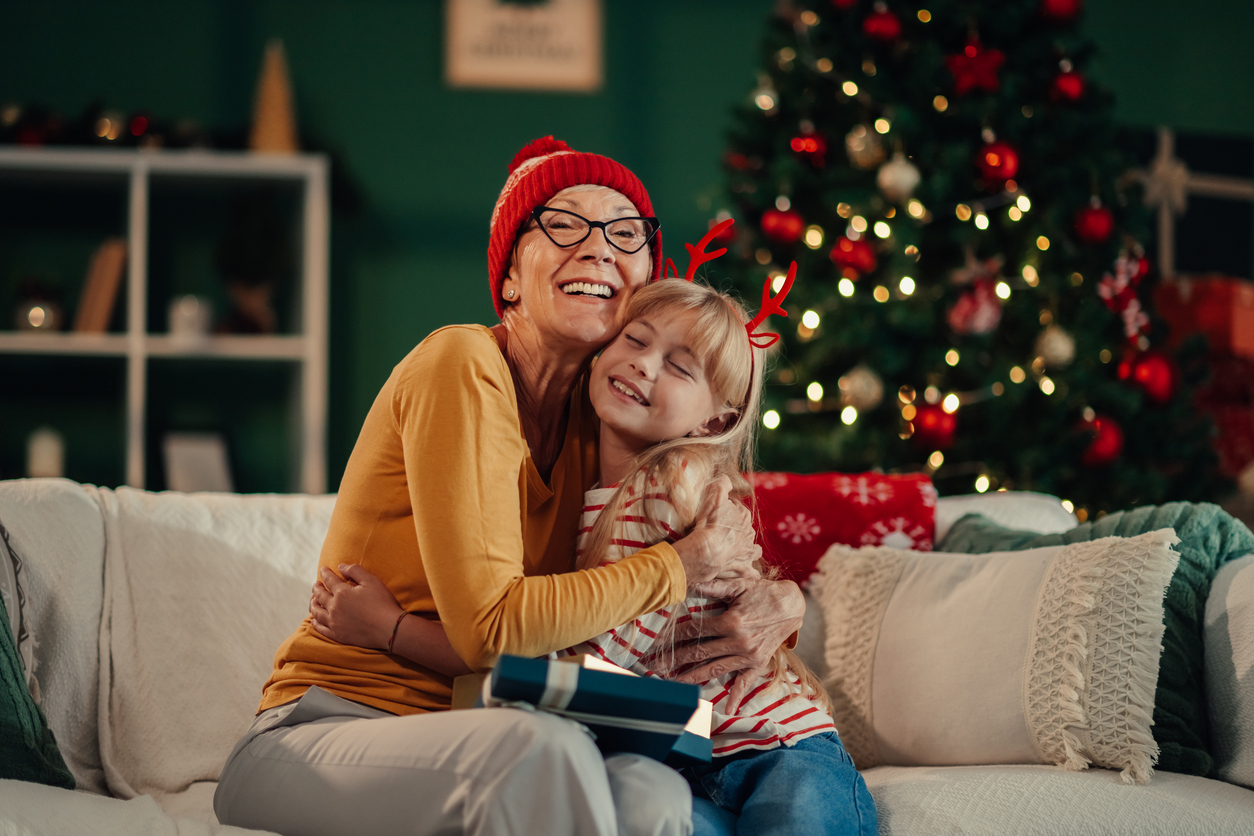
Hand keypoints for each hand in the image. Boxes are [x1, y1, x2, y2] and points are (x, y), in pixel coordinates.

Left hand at [310, 563, 403, 649]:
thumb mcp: (372, 581)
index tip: (323, 569)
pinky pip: (321, 628)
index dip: (325, 573)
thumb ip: (355, 571)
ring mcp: (334, 623)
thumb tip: (341, 567)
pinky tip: (315, 620)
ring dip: (313, 604)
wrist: (389, 629)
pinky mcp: (337, 635)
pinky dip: (315, 622)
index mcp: (342, 593)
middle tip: (316, 584)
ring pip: (317, 612)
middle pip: (320, 596)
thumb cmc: (382, 603)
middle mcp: (334, 607)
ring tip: (313, 600)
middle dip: (317, 588)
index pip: (329, 580)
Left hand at [652, 576, 803, 713]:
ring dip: (692, 678)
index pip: (695, 631)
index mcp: (731, 622)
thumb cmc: (763, 593)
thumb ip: (714, 586)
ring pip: (714, 670)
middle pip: (699, 653)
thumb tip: (689, 582)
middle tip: (654, 666)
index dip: (674, 636)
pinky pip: (745, 682)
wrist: (793, 605)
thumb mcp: (739, 585)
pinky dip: (736, 696)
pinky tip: (725, 709)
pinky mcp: (758, 663)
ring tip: (673, 684)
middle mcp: (738, 642)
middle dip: (675, 659)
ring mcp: (748, 656)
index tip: (657, 642)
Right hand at [671, 476, 761, 583]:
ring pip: (753, 550)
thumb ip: (722, 484)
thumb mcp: (714, 495)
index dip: (725, 510)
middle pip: (745, 529)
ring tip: (736, 551)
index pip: (736, 509)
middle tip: (721, 533)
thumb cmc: (709, 523)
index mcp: (743, 516)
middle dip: (736, 530)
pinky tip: (744, 572)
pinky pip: (751, 572)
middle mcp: (749, 534)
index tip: (715, 514)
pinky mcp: (742, 569)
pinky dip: (749, 572)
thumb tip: (727, 479)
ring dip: (748, 550)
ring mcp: (747, 552)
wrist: (706, 551)